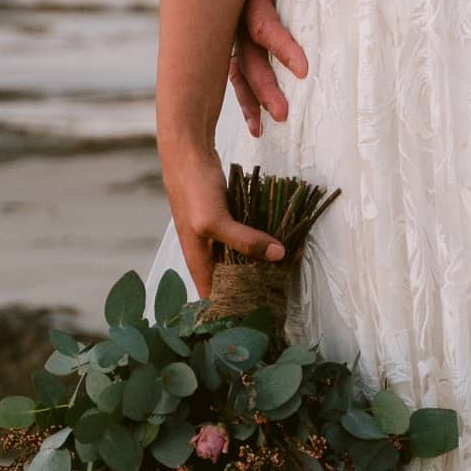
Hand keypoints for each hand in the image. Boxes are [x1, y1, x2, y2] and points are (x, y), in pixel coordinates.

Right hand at [167, 146, 285, 305]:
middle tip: (277, 298)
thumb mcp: (214, 220)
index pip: (213, 297)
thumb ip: (244, 240)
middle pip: (229, 279)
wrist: (187, 149)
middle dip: (250, 288)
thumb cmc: (193, 188)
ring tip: (283, 275)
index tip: (256, 321)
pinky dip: (260, 242)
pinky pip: (246, 237)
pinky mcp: (226, 217)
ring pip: (239, 258)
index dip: (231, 311)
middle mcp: (206, 251)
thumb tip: (278, 256)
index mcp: (197, 259)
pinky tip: (279, 244)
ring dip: (258, 265)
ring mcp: (216, 234)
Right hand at [228, 0, 306, 135]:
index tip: (303, 70)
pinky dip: (245, 91)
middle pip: (246, 55)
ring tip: (266, 127)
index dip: (281, 46)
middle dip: (263, 86)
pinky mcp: (233, 27)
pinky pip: (237, 64)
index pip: (260, 24)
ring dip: (251, 96)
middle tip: (284, 114)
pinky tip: (255, 120)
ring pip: (238, 65)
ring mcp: (229, 22)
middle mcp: (230, 10)